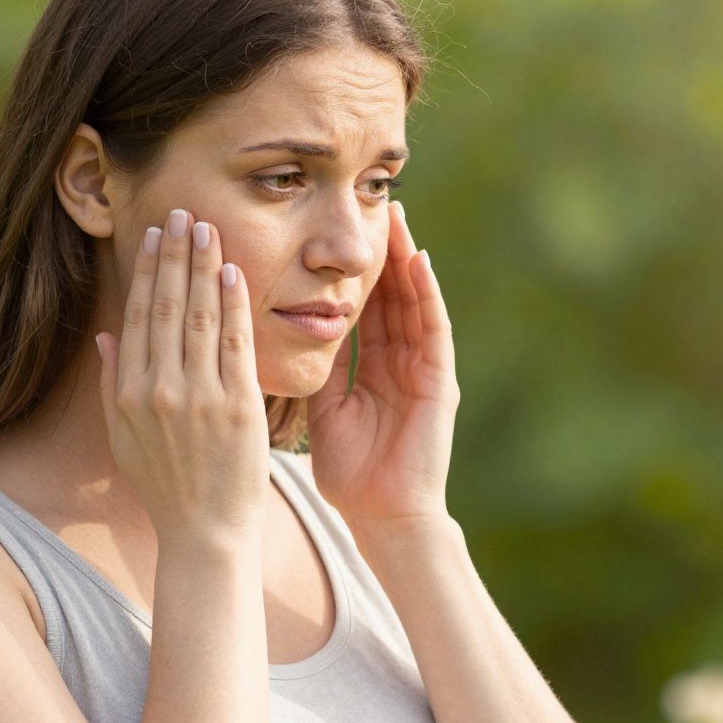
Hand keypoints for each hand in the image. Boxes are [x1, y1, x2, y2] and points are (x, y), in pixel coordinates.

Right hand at [94, 208, 271, 545]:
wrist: (205, 533)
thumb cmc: (166, 487)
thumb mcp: (124, 437)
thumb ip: (112, 383)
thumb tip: (107, 334)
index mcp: (129, 393)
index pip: (138, 315)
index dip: (147, 270)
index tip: (155, 234)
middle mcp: (161, 390)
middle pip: (166, 306)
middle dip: (175, 254)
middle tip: (182, 212)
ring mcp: (201, 397)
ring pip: (199, 316)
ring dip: (203, 267)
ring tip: (207, 228)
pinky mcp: (239, 408)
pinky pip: (236, 344)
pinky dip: (233, 305)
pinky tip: (233, 273)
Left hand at [307, 201, 457, 528]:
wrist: (383, 516)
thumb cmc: (352, 474)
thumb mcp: (324, 411)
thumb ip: (315, 371)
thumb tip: (282, 335)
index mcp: (373, 370)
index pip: (362, 309)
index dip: (349, 272)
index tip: (331, 234)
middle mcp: (402, 363)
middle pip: (391, 296)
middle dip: (381, 253)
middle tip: (368, 206)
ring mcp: (424, 369)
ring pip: (414, 302)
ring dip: (406, 259)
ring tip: (395, 217)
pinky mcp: (440, 380)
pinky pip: (434, 328)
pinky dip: (427, 293)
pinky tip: (418, 260)